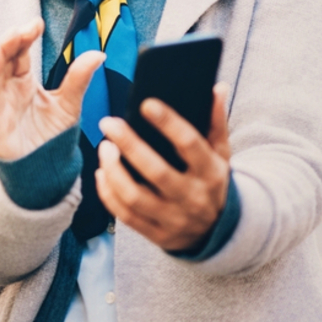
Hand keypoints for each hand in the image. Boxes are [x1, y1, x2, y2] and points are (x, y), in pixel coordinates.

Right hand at [0, 18, 104, 160]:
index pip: (19, 52)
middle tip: (30, 26)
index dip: (25, 35)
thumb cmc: (51, 138)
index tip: (38, 24)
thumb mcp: (69, 105)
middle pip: (3, 55)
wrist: (45, 172)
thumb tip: (98, 54)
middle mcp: (8, 88)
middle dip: (13, 37)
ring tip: (13, 34)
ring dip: (0, 49)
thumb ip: (79, 79)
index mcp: (23, 82)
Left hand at [96, 84, 231, 250]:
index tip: (146, 104)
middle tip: (108, 122)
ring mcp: (174, 219)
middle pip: (157, 171)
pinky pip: (126, 215)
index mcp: (211, 172)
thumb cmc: (212, 181)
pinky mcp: (157, 234)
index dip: (168, 123)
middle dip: (129, 145)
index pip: (190, 144)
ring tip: (103, 147)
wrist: (220, 232)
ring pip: (135, 197)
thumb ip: (216, 121)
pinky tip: (100, 172)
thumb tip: (216, 87)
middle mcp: (193, 197)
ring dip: (114, 171)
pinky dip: (108, 194)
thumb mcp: (221, 153)